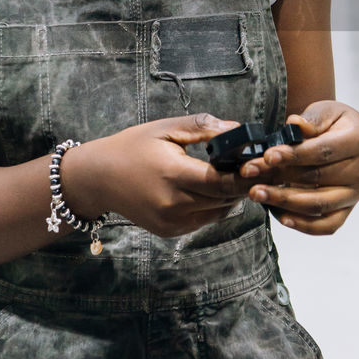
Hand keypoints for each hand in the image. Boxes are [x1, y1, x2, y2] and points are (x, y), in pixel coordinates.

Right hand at [60, 114, 248, 237]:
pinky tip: (212, 190)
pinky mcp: (170, 231)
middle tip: (256, 168)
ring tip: (236, 177)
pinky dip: (213, 207)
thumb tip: (237, 129)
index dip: (245, 174)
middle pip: (224, 199)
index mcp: (173, 175)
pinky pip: (204, 221)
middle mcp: (174, 204)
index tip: (260, 163)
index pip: (223, 181)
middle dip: (242, 185)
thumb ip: (202, 127)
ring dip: (230, 197)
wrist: (98, 178)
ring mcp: (172, 222)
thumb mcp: (165, 129)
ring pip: (218, 212)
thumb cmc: (132, 147)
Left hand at [239, 101, 358, 235]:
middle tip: (249, 173)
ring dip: (284, 201)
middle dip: (278, 177)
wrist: (345, 136)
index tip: (267, 156)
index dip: (293, 155)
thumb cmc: (333, 123)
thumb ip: (310, 119)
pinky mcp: (346, 210)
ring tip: (256, 193)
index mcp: (358, 141)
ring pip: (318, 205)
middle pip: (316, 179)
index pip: (322, 151)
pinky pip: (327, 225)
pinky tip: (281, 216)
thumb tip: (295, 125)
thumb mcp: (325, 111)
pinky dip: (303, 225)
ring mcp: (355, 194)